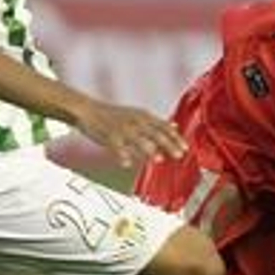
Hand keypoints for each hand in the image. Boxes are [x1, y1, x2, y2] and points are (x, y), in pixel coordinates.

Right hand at [72, 100, 187, 167]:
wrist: (88, 110)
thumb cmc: (113, 115)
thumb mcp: (138, 114)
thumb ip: (156, 122)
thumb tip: (175, 125)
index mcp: (143, 116)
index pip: (163, 126)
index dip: (175, 137)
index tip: (186, 147)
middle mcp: (135, 121)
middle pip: (155, 133)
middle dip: (168, 144)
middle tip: (179, 155)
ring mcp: (121, 128)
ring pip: (137, 139)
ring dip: (148, 149)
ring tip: (158, 159)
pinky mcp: (108, 135)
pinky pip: (116, 147)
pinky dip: (122, 155)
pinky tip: (126, 164)